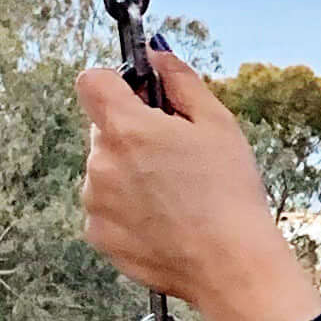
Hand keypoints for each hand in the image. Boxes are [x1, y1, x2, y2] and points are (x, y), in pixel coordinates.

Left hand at [77, 44, 320, 320]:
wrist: (230, 264)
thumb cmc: (230, 193)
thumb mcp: (217, 123)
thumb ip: (180, 80)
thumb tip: (157, 56)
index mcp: (126, 128)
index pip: (90, 80)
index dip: (114, 82)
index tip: (139, 96)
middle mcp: (101, 163)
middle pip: (101, 128)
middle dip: (130, 132)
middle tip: (174, 153)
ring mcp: (95, 201)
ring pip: (104, 169)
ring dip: (128, 171)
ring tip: (174, 192)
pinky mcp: (98, 235)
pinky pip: (105, 206)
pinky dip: (126, 207)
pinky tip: (164, 217)